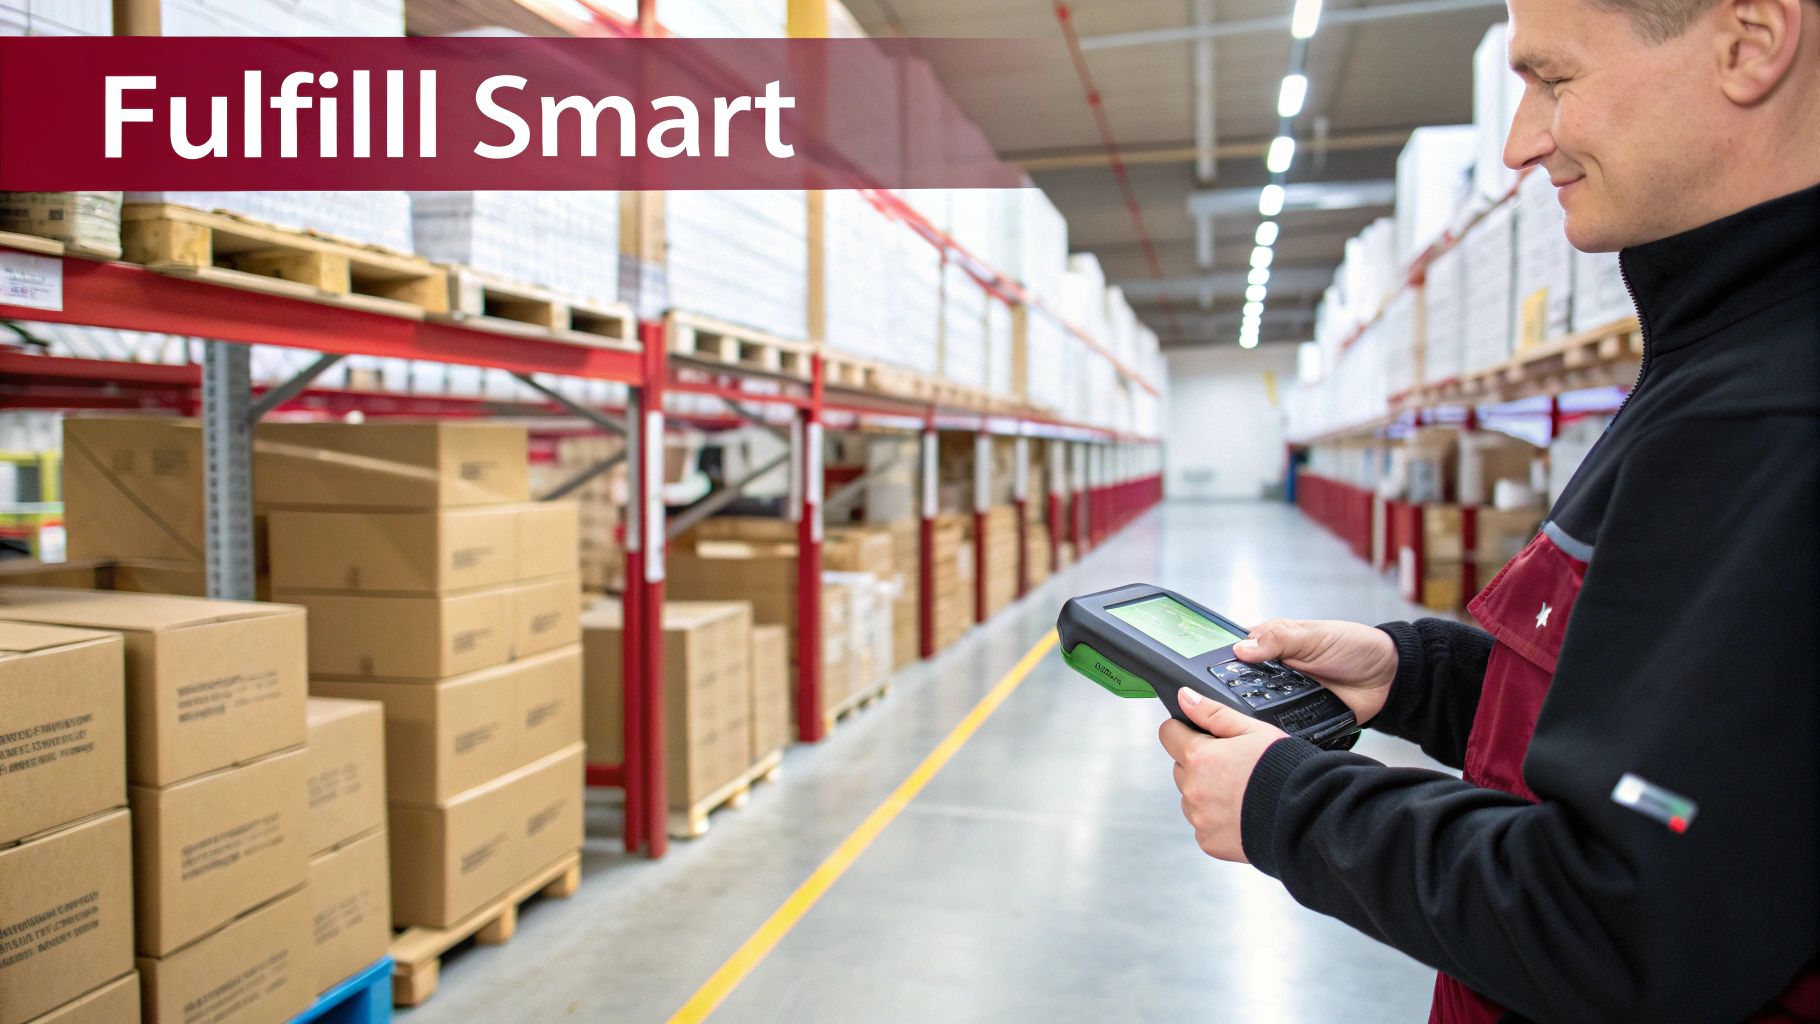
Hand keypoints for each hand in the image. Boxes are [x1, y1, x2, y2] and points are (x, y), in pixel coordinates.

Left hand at [1160, 687, 1288, 863]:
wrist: (1306, 816)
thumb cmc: (1285, 771)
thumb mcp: (1253, 729)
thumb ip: (1212, 712)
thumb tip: (1185, 697)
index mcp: (1199, 757)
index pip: (1169, 734)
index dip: (1185, 731)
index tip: (1200, 735)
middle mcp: (1193, 789)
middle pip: (1181, 768)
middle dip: (1199, 763)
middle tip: (1233, 766)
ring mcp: (1199, 818)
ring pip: (1190, 798)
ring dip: (1206, 793)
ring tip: (1241, 792)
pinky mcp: (1209, 842)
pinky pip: (1203, 825)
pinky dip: (1216, 820)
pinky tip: (1241, 813)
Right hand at [1233, 618, 1398, 724]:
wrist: (1389, 679)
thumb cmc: (1353, 647)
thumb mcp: (1314, 635)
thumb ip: (1278, 639)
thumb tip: (1240, 649)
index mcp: (1270, 645)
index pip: (1232, 654)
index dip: (1217, 664)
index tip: (1202, 677)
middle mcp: (1272, 673)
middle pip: (1238, 687)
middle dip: (1230, 697)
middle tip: (1219, 708)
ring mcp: (1283, 698)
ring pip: (1254, 711)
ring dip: (1250, 718)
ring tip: (1237, 728)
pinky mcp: (1297, 720)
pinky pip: (1277, 729)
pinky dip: (1272, 733)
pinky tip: (1263, 739)